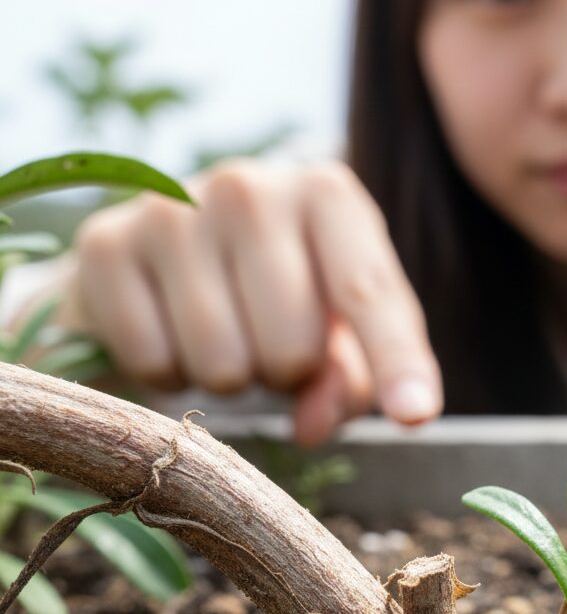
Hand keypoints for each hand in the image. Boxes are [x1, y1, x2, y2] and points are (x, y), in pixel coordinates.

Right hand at [60, 159, 442, 444]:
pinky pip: (156, 365)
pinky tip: (168, 330)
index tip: (414, 416)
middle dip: (288, 374)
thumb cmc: (274, 294)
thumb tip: (313, 427)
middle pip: (293, 350)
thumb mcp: (336, 330)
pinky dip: (167, 373)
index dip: (395, 361)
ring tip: (221, 333)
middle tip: (269, 342)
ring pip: (224, 367)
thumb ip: (348, 380)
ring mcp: (171, 210)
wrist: (160, 254)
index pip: (369, 292)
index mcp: (327, 195)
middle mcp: (250, 186)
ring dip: (229, 377)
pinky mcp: (104, 245)